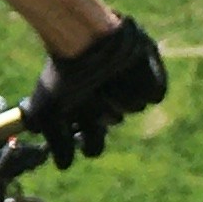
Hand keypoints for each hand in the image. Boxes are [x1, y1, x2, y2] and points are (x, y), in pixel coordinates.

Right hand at [26, 17, 168, 164]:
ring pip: (135, 107)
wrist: (82, 36)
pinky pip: (155, 92)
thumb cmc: (62, 74)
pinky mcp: (148, 69)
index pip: (94, 144)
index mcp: (85, 109)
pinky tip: (127, 71)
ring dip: (119, 95)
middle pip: (115, 120)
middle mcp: (106, 99)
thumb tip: (64, 166)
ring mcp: (128, 84)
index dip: (91, 143)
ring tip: (104, 77)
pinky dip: (142, 83)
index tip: (83, 132)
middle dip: (104, 110)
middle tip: (94, 94)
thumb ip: (56, 142)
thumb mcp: (46, 111)